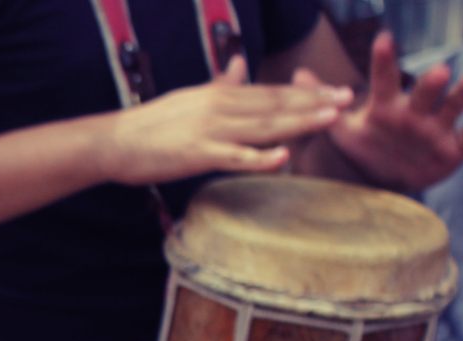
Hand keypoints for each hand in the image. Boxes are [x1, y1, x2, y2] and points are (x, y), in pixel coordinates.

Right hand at [100, 55, 352, 185]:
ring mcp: (211, 131)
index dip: (306, 91)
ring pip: (263, 126)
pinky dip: (261, 157)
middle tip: (347, 100)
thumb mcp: (190, 97)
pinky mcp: (198, 154)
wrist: (115, 141)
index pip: (271, 91)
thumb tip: (241, 63)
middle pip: (275, 104)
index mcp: (220, 95)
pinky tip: (284, 156)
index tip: (336, 90)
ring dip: (299, 122)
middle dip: (314, 102)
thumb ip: (221, 83)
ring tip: (330, 119)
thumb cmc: (150, 125)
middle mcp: (220, 107)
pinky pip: (235, 156)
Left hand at [305, 31, 462, 191]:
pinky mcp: (452, 146)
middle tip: (438, 70)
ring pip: (452, 105)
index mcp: (386, 105)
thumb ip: (321, 101)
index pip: (383, 79)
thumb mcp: (339, 128)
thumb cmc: (364, 146)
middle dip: (431, 82)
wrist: (384, 178)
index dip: (382, 60)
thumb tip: (298, 72)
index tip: (383, 39)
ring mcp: (435, 127)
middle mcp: (414, 111)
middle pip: (424, 92)